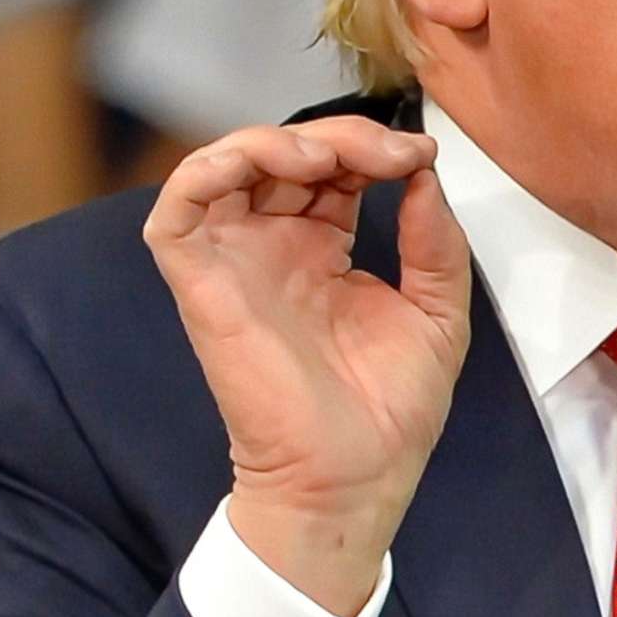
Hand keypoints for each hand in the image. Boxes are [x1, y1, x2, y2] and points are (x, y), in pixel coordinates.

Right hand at [144, 118, 471, 616]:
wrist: (353, 479)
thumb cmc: (391, 412)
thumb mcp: (438, 310)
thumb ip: (434, 241)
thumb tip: (425, 172)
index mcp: (323, 251)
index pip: (333, 170)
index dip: (372, 148)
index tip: (421, 154)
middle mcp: (272, 248)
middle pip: (285, 155)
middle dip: (341, 137)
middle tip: (394, 152)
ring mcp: (234, 262)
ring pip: (227, 163)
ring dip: (277, 140)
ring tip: (333, 158)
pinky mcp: (200, 283)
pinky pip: (178, 205)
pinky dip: (214, 165)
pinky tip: (280, 166)